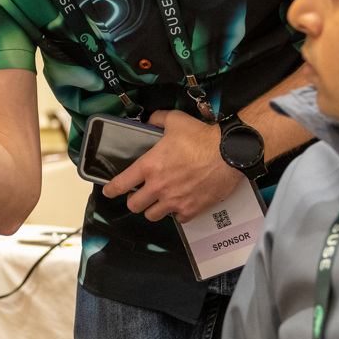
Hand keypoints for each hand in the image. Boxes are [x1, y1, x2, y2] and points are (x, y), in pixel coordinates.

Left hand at [103, 110, 243, 222]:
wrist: (229, 152)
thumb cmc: (202, 137)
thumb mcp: (175, 121)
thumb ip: (158, 119)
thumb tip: (150, 120)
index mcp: (150, 166)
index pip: (121, 184)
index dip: (111, 190)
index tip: (109, 192)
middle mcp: (158, 187)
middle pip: (134, 205)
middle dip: (135, 201)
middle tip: (141, 195)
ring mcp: (174, 201)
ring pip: (153, 216)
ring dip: (154, 209)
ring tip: (160, 202)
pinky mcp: (191, 209)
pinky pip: (178, 219)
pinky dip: (178, 214)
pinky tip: (181, 205)